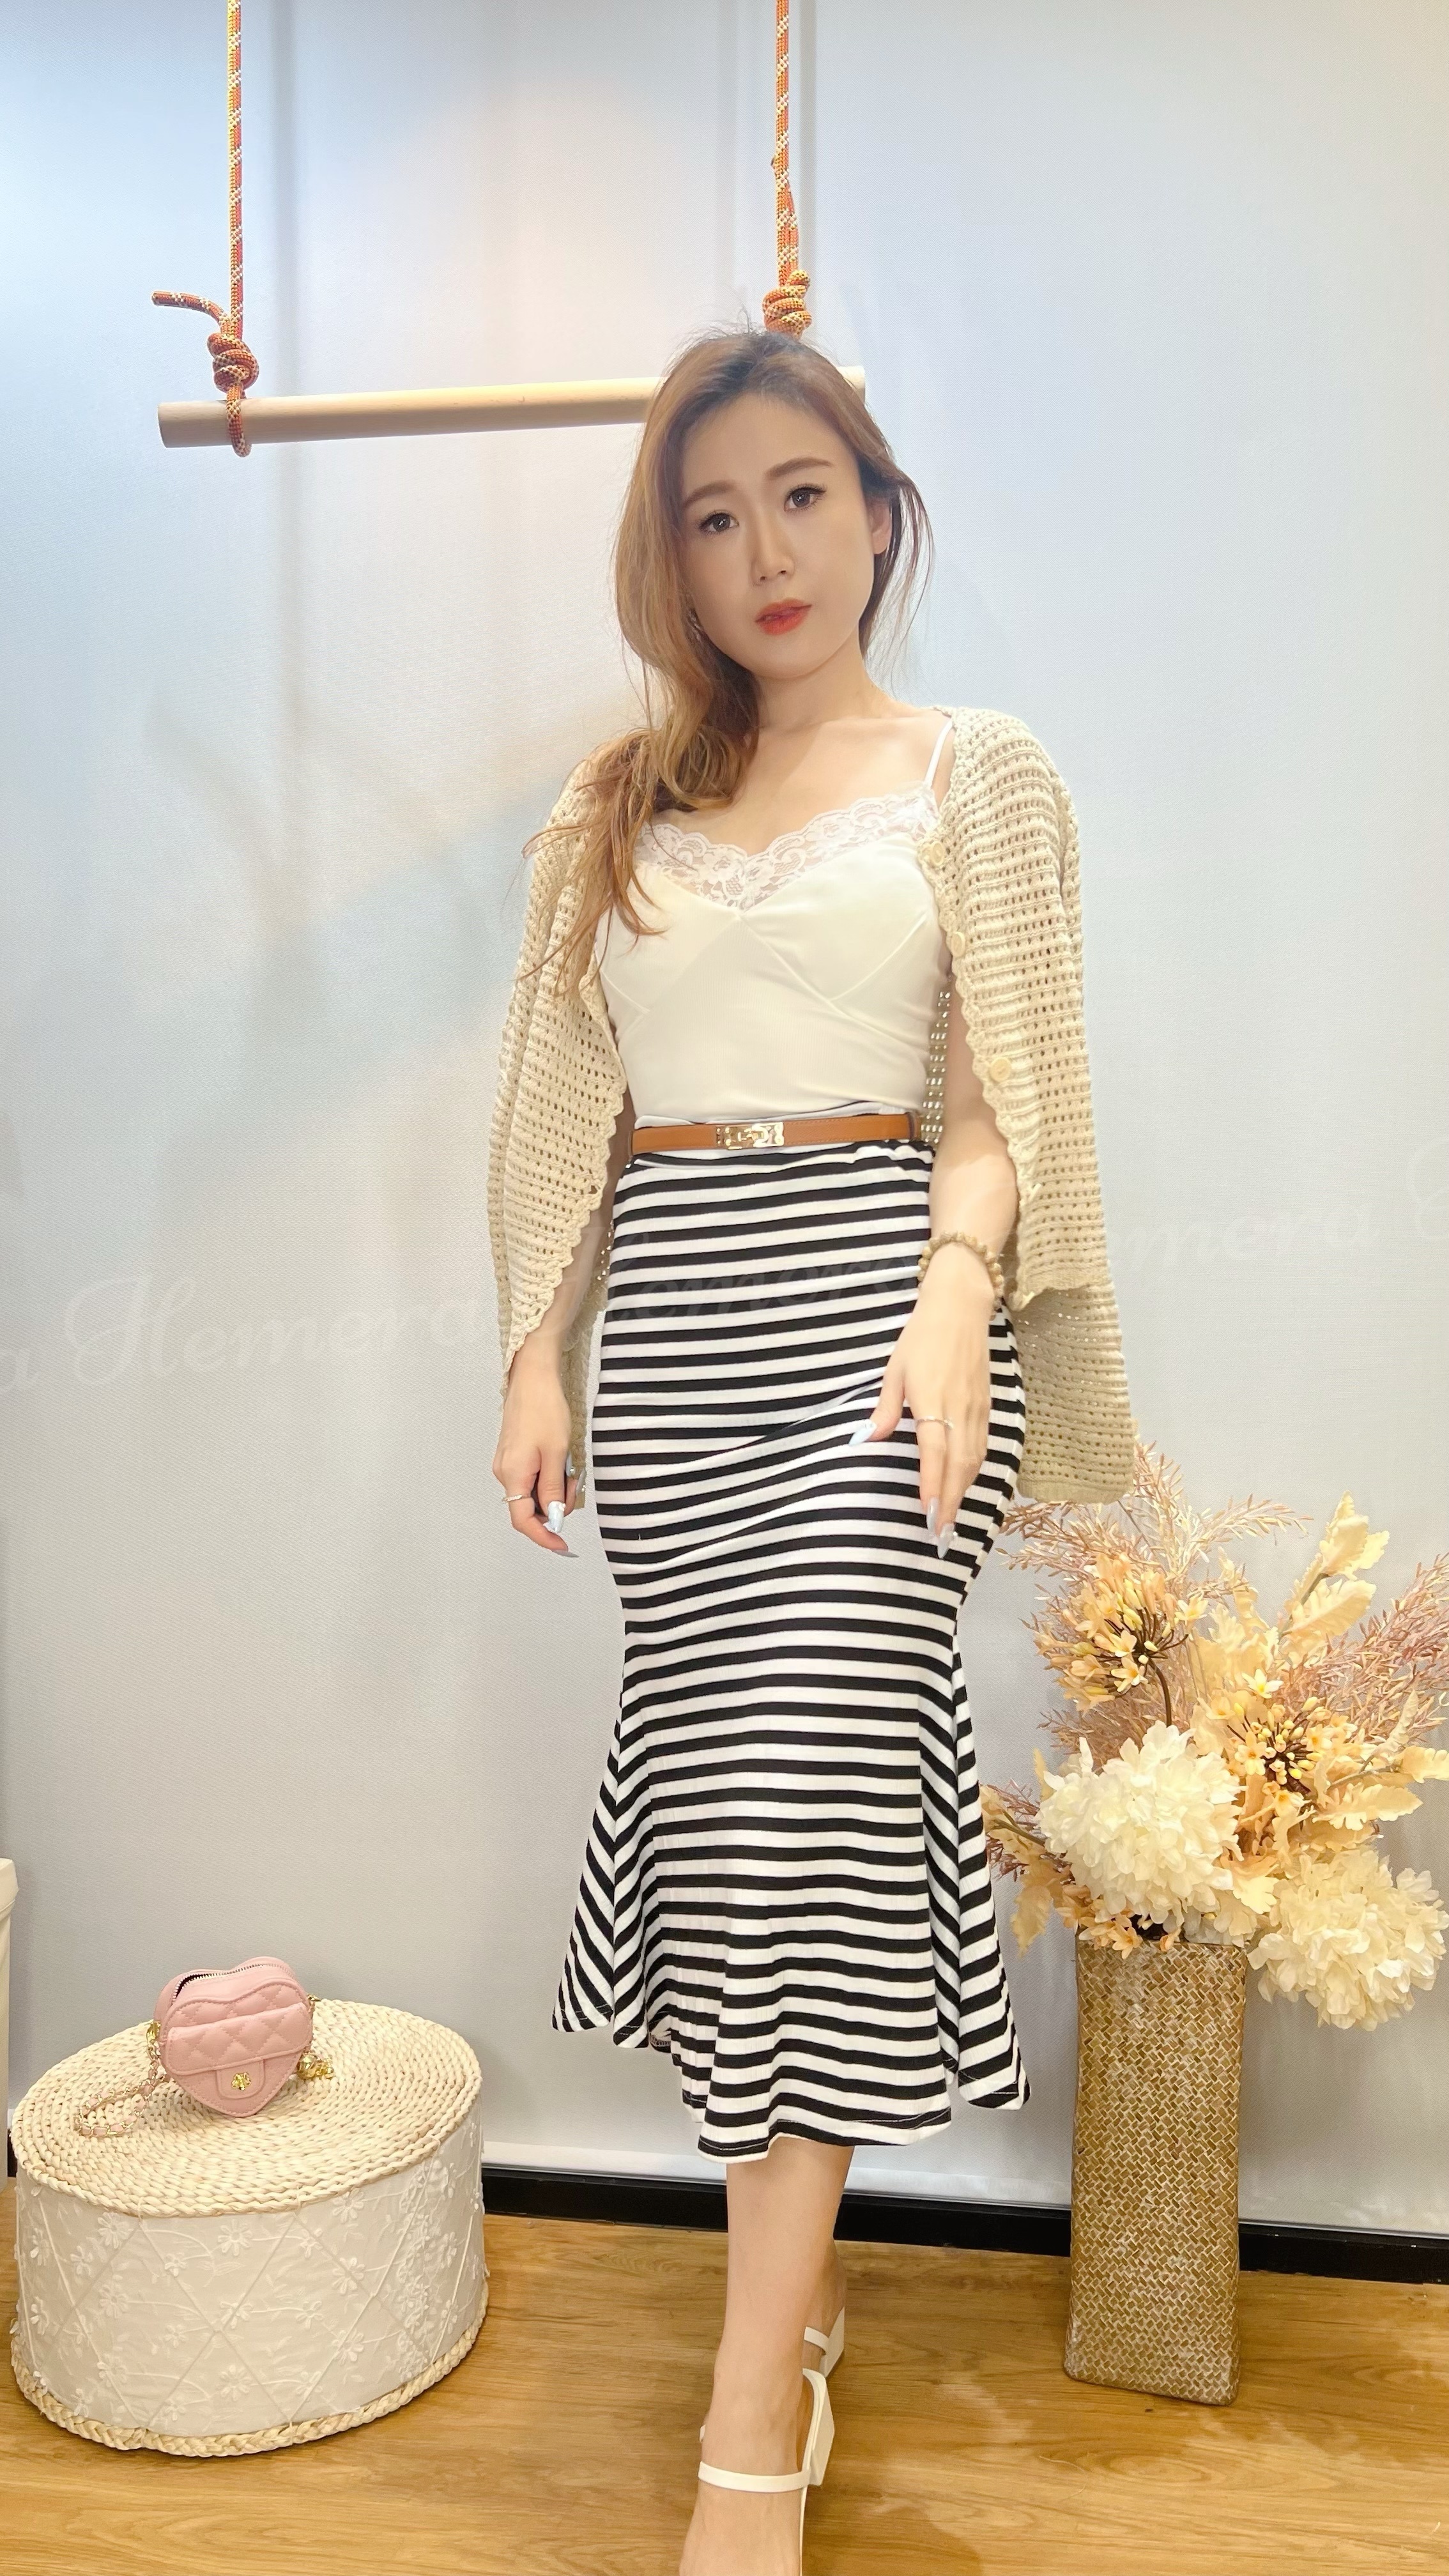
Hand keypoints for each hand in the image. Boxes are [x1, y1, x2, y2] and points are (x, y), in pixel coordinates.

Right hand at [492, 1339, 576, 1553]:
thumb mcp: (556, 1453)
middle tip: (574, 1483)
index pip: (522, 1521)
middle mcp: (504, 1472)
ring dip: (553, 1488)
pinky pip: (530, 1476)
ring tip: (569, 1465)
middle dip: (554, 1504)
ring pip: (531, 1491)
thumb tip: (552, 1516)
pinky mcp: (512, 1453)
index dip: (542, 1536)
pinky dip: (548, 1476)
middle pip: (528, 1506)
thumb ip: (553, 1488)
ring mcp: (506, 1463)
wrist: (532, 1376)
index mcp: (513, 1475)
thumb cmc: (544, 1410)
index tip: (562, 1545)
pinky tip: (559, 1459)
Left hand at [858, 1249, 995, 1550]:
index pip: (933, 1453)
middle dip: (951, 1501)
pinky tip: (965, 1483)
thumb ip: (885, 1408)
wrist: (962, 1307)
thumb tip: (866, 1439)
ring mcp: (977, 1409)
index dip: (932, 1485)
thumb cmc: (922, 1336)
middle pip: (959, 1465)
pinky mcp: (987, 1406)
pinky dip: (974, 1470)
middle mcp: (959, 1410)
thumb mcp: (895, 1369)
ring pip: (973, 1459)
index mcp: (933, 1400)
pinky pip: (983, 1445)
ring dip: (964, 1490)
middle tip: (941, 1533)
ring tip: (952, 1518)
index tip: (928, 1514)